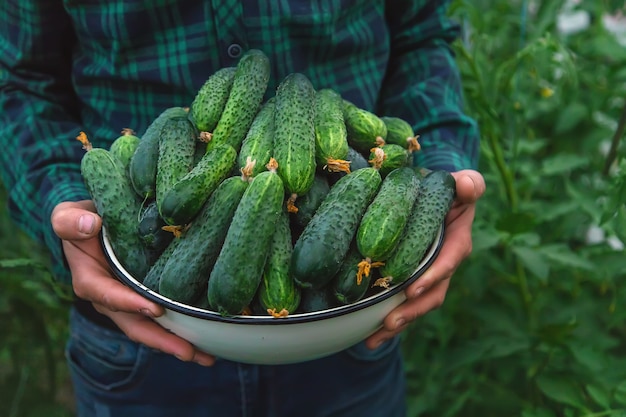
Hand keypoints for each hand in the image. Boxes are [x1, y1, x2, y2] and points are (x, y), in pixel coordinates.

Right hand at [51, 200, 214, 365]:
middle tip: (190, 352)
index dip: (130, 304)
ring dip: (178, 343)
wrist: (93, 227)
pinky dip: (182, 330)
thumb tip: (88, 224)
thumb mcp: (67, 217)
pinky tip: (208, 340)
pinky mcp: (145, 301)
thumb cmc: (81, 222)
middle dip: (162, 340)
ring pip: (152, 328)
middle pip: (136, 325)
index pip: (109, 296)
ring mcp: (129, 304)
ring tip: (207, 356)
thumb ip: (70, 221)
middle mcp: (109, 300)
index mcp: (90, 281)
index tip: (155, 309)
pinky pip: (163, 320)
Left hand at [365, 169, 485, 348]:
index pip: (449, 261)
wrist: (433, 196)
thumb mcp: (461, 183)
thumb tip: (467, 185)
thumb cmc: (446, 188)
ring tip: (373, 338)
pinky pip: (402, 303)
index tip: (413, 290)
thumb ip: (470, 183)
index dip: (433, 276)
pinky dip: (385, 321)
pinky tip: (366, 335)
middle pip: (432, 293)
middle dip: (411, 311)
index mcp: (458, 242)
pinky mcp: (412, 280)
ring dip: (397, 323)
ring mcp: (428, 276)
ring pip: (416, 305)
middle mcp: (444, 264)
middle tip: (389, 323)